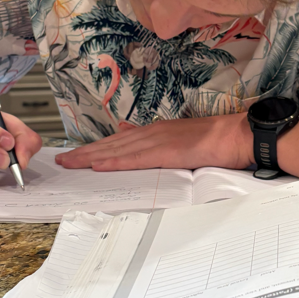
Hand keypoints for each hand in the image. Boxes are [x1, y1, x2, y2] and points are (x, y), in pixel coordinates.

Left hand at [56, 113, 253, 171]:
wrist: (237, 135)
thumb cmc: (216, 140)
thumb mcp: (180, 136)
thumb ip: (154, 138)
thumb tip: (127, 132)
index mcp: (156, 131)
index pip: (118, 141)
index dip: (95, 148)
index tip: (76, 154)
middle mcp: (153, 133)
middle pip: (111, 144)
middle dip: (84, 153)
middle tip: (62, 160)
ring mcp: (158, 141)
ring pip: (117, 150)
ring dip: (91, 157)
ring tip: (70, 163)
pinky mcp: (167, 152)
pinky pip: (135, 159)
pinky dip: (115, 162)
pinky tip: (99, 166)